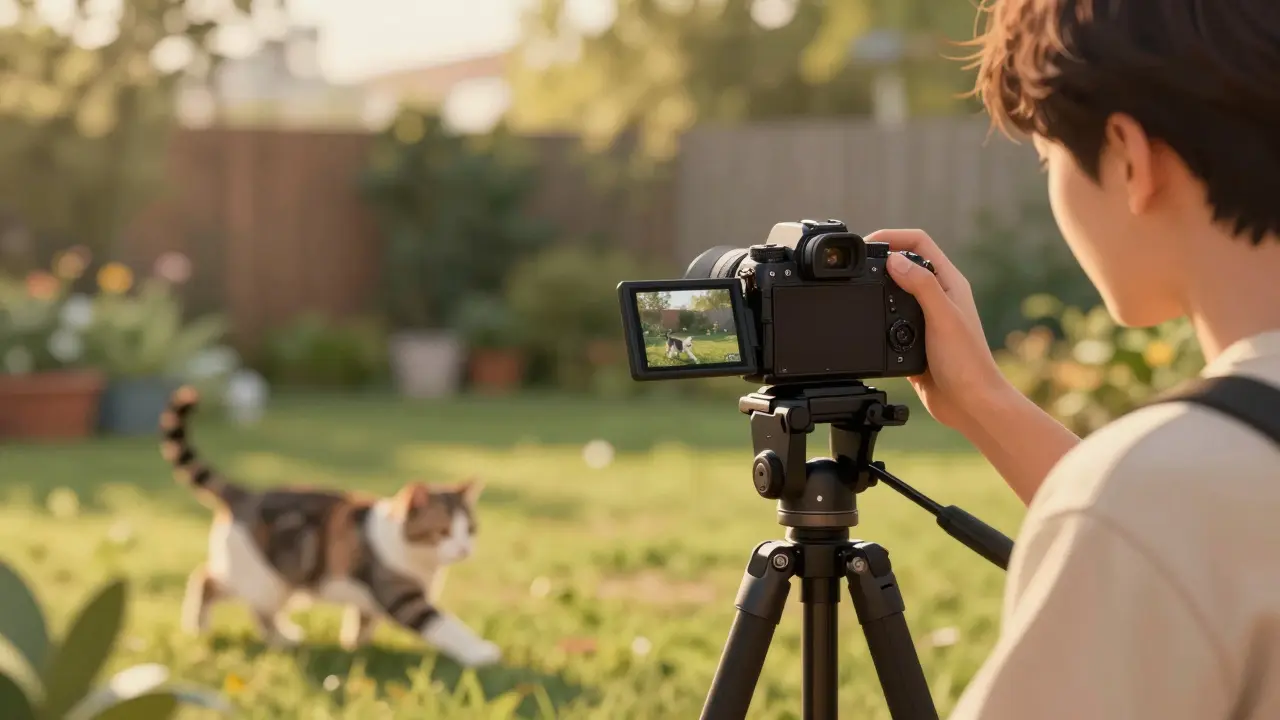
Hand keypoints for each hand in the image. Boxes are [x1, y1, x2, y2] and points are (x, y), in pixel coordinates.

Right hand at [869, 229, 1007, 431]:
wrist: (969, 404)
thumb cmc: (967, 363)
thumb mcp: (943, 317)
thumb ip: (921, 285)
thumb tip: (893, 259)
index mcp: (949, 283)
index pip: (919, 243)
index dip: (893, 236)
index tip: (868, 244)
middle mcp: (937, 296)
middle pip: (904, 262)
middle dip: (879, 257)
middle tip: (856, 265)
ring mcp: (924, 318)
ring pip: (893, 290)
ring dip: (876, 286)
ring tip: (857, 288)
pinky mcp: (910, 339)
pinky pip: (887, 319)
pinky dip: (875, 315)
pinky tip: (866, 321)